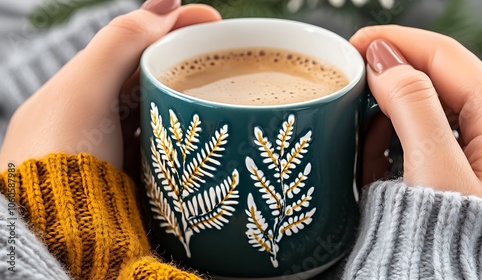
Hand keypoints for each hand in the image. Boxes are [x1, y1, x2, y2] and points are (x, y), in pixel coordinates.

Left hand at [0, 0, 220, 179]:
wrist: (63, 231)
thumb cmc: (62, 161)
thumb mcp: (83, 91)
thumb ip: (119, 43)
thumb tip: (164, 4)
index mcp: (81, 86)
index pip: (133, 42)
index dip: (171, 24)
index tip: (211, 19)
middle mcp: (100, 113)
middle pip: (151, 73)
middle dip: (187, 58)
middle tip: (226, 53)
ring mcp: (120, 143)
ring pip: (163, 106)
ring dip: (191, 95)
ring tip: (224, 88)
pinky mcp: (138, 172)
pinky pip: (168, 140)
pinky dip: (187, 131)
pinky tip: (206, 129)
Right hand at [352, 25, 481, 198]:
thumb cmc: (457, 240)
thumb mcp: (435, 171)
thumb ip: (413, 108)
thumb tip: (383, 59)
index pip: (441, 54)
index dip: (396, 41)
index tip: (353, 44)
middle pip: (431, 74)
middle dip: (387, 72)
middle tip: (347, 79)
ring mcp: (466, 142)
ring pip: (419, 103)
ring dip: (384, 108)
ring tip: (355, 124)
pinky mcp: (446, 161)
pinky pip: (414, 133)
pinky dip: (387, 136)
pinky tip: (370, 150)